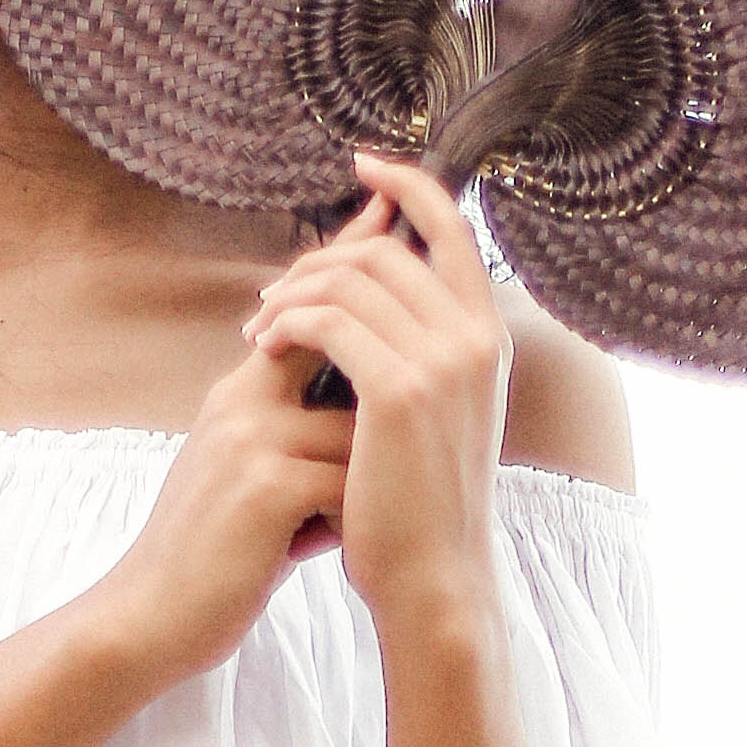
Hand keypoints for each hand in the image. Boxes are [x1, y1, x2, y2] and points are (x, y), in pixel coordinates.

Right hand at [100, 340, 356, 685]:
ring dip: (363, 482)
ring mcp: (252, 441)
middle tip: (366, 479)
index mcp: (233, 395)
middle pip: (346, 374)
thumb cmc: (207, 554)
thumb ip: (286, 439)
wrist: (147, 616)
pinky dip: (349, 520)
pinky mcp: (269, 489)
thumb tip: (363, 425)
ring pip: (357, 434)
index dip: (354, 375)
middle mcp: (240, 402)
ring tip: (335, 524)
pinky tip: (322, 549)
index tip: (367, 429)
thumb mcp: (238, 476)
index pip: (312, 337)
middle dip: (372, 426)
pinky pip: (348, 483)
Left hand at [241, 158, 511, 656]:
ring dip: (292, 295)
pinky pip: (328, 321)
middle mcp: (477, 338)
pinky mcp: (402, 390)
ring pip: (350, 281)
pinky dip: (288, 323)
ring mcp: (444, 361)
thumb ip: (420, 350)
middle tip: (270, 299)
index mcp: (489, 338)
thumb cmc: (420, 507)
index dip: (408, 186)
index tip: (362, 164)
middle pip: (384, 252)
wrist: (434, 582)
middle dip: (318, 263)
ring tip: (258, 329)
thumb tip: (370, 296)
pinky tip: (263, 347)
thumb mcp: (435, 417)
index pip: (452, 229)